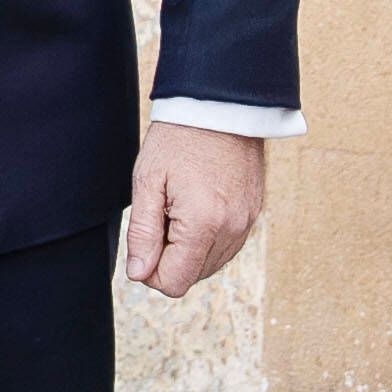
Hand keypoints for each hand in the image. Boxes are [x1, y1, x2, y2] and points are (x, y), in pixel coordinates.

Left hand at [122, 120, 265, 297]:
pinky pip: (225, 247)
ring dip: (187, 249)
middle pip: (192, 277)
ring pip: (209, 265)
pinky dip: (205, 238)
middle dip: (168, 257)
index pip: (174, 282)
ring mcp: (246, 224)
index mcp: (204, 224)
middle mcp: (232, 230)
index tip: (143, 242)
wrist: (220, 109)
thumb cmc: (178, 140)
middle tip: (161, 216)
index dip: (149, 271)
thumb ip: (143, 233)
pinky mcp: (252, 216)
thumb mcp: (147, 183)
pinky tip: (195, 208)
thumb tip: (139, 273)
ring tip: (178, 208)